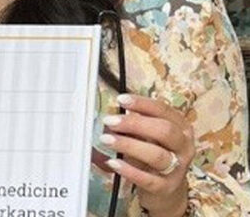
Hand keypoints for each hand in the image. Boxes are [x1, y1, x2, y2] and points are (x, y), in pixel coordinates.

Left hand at [102, 94, 193, 216]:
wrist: (167, 189)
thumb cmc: (156, 153)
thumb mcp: (149, 135)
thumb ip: (136, 123)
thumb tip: (114, 113)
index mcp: (181, 128)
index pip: (164, 110)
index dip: (142, 104)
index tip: (121, 100)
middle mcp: (184, 147)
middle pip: (164, 131)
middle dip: (135, 124)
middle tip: (110, 121)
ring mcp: (178, 169)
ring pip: (157, 155)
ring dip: (129, 145)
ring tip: (106, 140)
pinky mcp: (167, 188)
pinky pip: (149, 180)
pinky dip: (129, 171)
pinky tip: (113, 162)